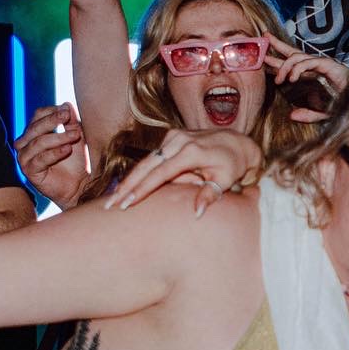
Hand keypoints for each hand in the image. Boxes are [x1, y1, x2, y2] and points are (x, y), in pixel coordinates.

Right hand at [14, 103, 88, 208]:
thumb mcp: (76, 137)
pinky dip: (54, 153)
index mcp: (35, 132)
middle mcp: (26, 143)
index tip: (68, 110)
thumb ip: (71, 121)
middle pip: (35, 127)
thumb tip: (67, 104)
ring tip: (76, 135)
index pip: (38, 115)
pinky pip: (40, 159)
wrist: (80, 185)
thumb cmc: (76, 160)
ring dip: (58, 137)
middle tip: (69, 117)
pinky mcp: (29, 171)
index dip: (52, 111)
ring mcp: (25, 157)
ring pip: (38, 142)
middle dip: (53, 121)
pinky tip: (67, 149)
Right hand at [104, 128, 262, 215]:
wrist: (238, 143)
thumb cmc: (233, 165)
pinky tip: (127, 188)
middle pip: (146, 166)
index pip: (161, 173)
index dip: (142, 189)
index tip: (127, 202)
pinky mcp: (171, 137)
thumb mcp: (226, 180)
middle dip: (126, 186)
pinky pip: (153, 158)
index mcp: (191, 151)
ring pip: (146, 162)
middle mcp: (179, 140)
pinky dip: (141, 173)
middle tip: (110, 205)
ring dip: (129, 180)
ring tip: (113, 199)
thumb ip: (210, 194)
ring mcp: (173, 137)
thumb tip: (197, 213)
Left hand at [264, 33, 348, 121]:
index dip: (278, 61)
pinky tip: (292, 79)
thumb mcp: (323, 114)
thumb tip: (292, 116)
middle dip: (277, 45)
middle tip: (265, 37)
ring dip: (284, 66)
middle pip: (293, 52)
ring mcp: (322, 64)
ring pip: (297, 57)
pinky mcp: (328, 64)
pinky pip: (308, 62)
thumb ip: (309, 115)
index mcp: (313, 75)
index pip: (293, 64)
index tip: (264, 58)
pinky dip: (298, 69)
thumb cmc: (346, 104)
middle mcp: (316, 66)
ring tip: (279, 80)